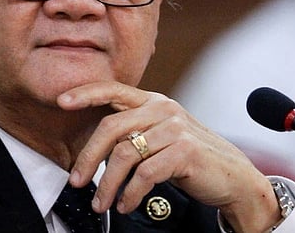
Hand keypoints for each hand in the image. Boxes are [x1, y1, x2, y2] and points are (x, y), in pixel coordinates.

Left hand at [57, 81, 281, 232]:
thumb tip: (96, 149)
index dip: (85, 93)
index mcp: (153, 101)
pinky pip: (145, 174)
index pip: (113, 89)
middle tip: (76, 182)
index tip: (61, 101)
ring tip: (101, 204)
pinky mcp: (185, 151)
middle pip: (111, 127)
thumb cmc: (191, 158)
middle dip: (88, 158)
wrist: (233, 177)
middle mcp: (163, 108)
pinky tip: (126, 205)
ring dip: (107, 185)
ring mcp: (175, 128)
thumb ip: (135, 131)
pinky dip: (130, 194)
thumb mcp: (161, 135)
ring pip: (124, 155)